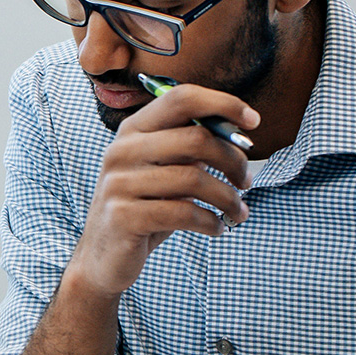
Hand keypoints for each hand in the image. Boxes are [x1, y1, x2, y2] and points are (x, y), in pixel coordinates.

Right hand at [71, 82, 257, 297]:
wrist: (102, 255)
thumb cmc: (144, 207)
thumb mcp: (163, 171)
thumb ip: (189, 149)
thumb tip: (237, 137)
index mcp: (133, 130)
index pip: (180, 98)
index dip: (222, 104)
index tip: (253, 121)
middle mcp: (121, 151)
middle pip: (195, 138)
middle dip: (233, 160)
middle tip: (245, 181)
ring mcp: (119, 183)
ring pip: (194, 179)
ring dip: (228, 198)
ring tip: (237, 212)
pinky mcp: (123, 216)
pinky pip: (184, 213)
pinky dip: (210, 222)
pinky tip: (216, 228)